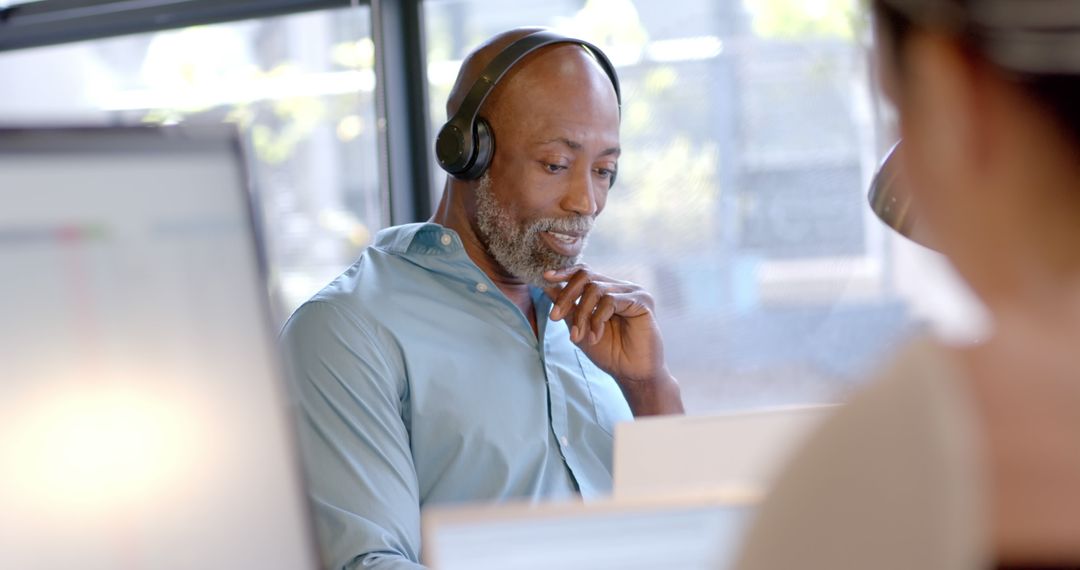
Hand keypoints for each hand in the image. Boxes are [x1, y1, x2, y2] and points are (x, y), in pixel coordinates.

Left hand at [542, 265, 668, 388]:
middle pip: (586, 275)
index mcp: (608, 290)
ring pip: (595, 289)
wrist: (632, 374)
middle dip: (566, 296)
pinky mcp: (641, 301)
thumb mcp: (580, 327)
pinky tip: (594, 337)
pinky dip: (597, 320)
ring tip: (577, 336)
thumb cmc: (609, 352)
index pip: (584, 272)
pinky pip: (610, 301)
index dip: (564, 272)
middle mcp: (621, 287)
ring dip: (581, 315)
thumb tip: (547, 285)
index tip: (546, 276)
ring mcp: (633, 292)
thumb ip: (567, 307)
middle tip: (554, 317)